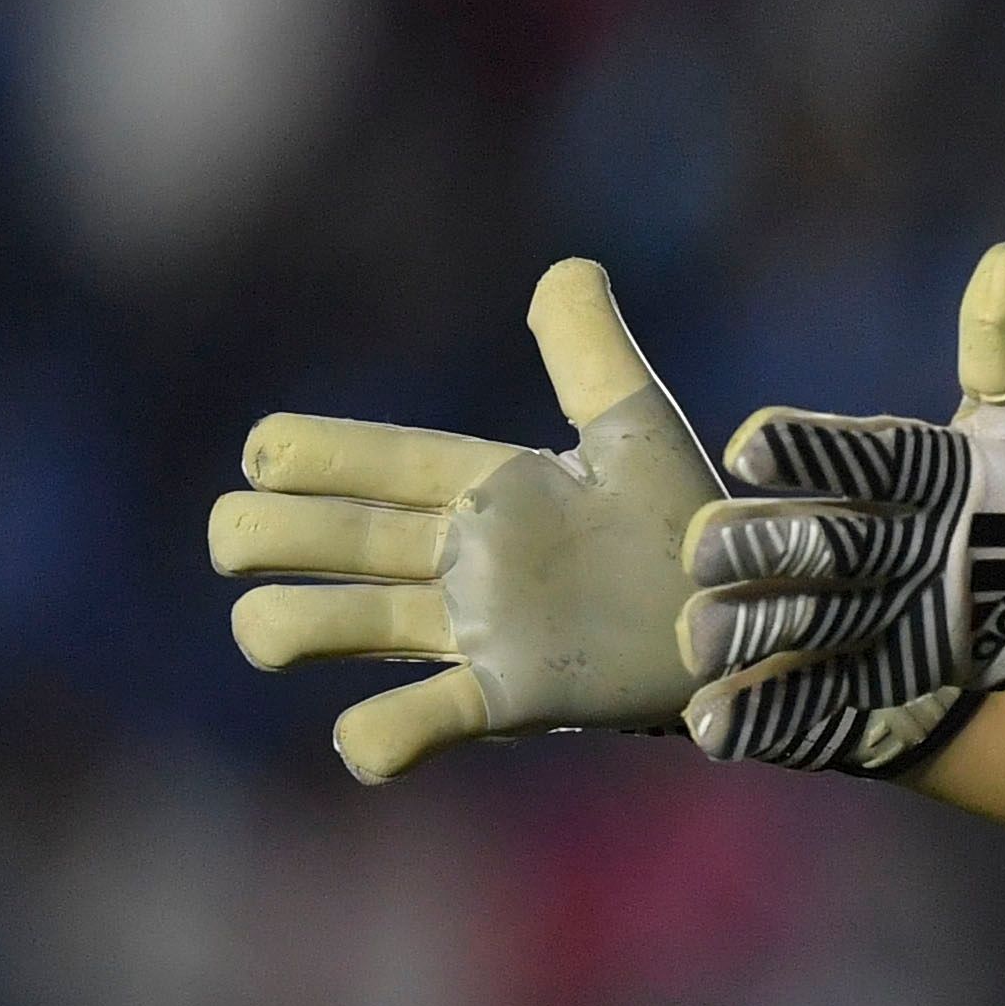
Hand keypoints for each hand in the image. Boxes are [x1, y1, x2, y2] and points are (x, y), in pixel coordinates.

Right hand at [209, 260, 722, 781]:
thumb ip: (594, 353)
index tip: (265, 457)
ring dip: (284, 628)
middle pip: (310, 541)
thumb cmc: (693, 524)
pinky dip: (377, 736)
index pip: (356, 461)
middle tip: (251, 544)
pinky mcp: (507, 701)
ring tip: (284, 633)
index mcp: (481, 488)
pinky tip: (367, 738)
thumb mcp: (639, 429)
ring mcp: (473, 633)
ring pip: (326, 627)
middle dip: (255, 535)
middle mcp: (458, 560)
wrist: (754, 618)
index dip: (294, 457)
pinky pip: (415, 724)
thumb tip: (568, 267)